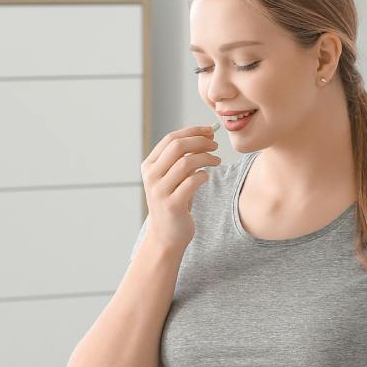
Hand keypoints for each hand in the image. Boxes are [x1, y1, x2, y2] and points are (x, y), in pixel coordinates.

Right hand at [140, 124, 221, 250]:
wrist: (166, 235)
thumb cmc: (174, 201)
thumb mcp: (173, 178)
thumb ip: (183, 159)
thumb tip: (206, 135)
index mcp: (149, 165)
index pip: (171, 138)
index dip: (192, 131)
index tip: (210, 131)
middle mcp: (151, 176)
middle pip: (178, 146)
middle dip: (200, 142)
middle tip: (216, 145)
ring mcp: (159, 190)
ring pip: (186, 162)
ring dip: (206, 158)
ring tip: (217, 161)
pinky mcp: (172, 204)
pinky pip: (192, 181)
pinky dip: (203, 175)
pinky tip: (207, 177)